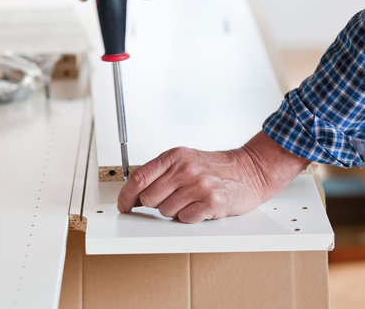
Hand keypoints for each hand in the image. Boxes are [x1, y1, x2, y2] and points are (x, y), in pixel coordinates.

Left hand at [117, 131, 309, 222]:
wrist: (251, 169)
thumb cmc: (216, 167)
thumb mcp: (185, 160)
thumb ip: (160, 173)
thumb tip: (134, 194)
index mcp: (175, 156)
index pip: (139, 177)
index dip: (126, 195)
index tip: (123, 205)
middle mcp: (185, 169)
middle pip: (149, 198)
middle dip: (155, 204)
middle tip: (170, 199)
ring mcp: (199, 185)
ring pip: (165, 211)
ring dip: (175, 211)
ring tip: (190, 201)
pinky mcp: (212, 201)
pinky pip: (185, 219)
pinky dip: (190, 217)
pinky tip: (200, 207)